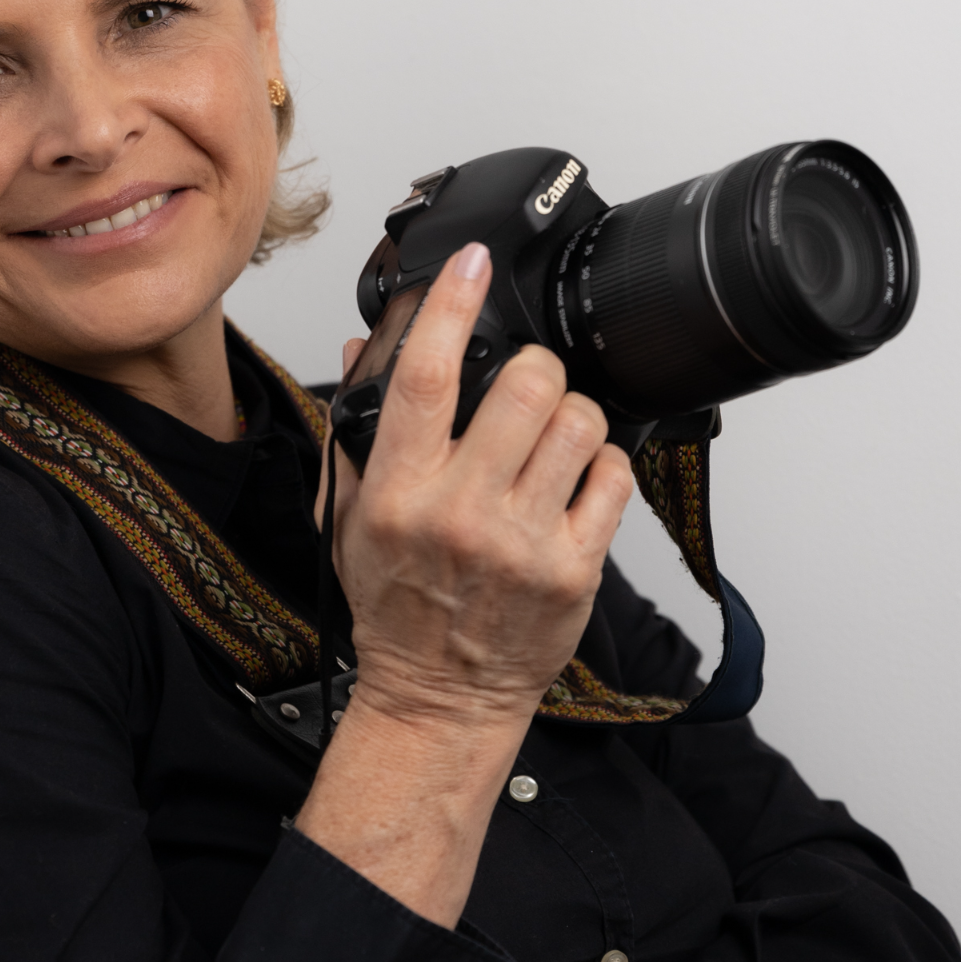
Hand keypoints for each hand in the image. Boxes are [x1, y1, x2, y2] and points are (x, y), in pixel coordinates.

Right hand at [295, 243, 631, 926]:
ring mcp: (522, 541)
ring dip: (571, 413)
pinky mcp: (574, 569)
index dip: (450, 306)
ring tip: (553, 437)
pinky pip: (611, 477)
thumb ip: (353, 434)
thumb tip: (361, 352)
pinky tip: (576, 481)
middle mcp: (460, 511)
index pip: (425, 377)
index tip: (471, 264)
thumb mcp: (350, 522)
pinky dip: (600, 464)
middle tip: (526, 385)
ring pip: (577, 421)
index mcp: (398, 492)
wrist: (438, 697)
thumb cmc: (398, 610)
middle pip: (524, 384)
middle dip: (532, 368)